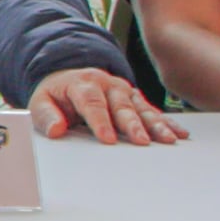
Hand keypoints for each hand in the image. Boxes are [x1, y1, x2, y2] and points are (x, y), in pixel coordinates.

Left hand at [33, 67, 180, 145]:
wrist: (68, 78)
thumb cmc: (56, 95)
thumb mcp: (41, 102)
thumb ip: (46, 115)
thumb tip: (56, 130)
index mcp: (83, 84)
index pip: (92, 102)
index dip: (100, 121)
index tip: (107, 139)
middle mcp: (107, 85)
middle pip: (121, 106)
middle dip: (132, 124)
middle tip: (141, 142)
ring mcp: (124, 91)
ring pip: (141, 108)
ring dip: (156, 124)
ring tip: (168, 139)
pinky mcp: (134, 99)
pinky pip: (152, 111)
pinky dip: (166, 122)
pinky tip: (179, 133)